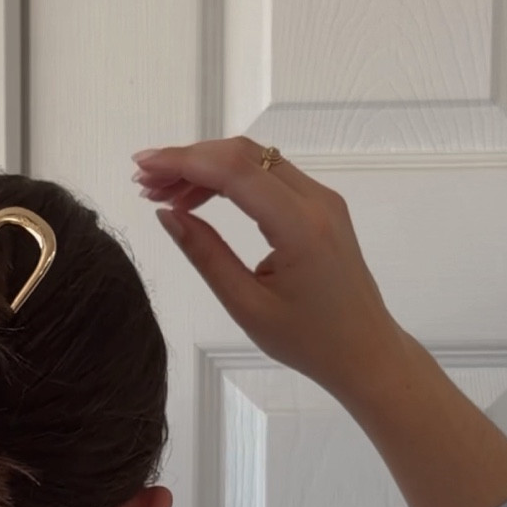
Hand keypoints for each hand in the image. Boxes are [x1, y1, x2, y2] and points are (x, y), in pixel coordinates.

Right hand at [133, 135, 405, 402]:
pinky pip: (270, 175)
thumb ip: (205, 255)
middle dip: (189, 161)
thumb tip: (166, 215)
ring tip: (164, 194)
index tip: (142, 167)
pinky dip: (231, 179)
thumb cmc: (309, 341)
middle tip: (144, 184)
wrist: (365, 352)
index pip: (234, 171)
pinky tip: (200, 199)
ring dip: (207, 168)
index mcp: (299, 226)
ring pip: (255, 159)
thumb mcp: (247, 305)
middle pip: (243, 154)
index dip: (183, 161)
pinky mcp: (321, 206)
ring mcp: (322, 199)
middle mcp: (315, 200)